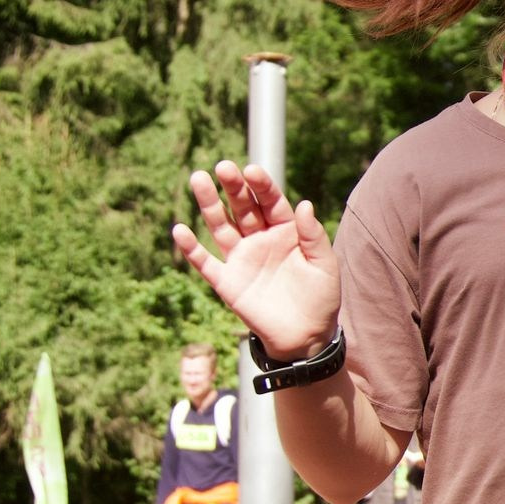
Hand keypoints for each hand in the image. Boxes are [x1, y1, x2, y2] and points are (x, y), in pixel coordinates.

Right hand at [173, 161, 341, 358]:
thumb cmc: (320, 298)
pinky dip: (191, 248)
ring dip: (209, 204)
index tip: (251, 170)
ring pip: (221, 225)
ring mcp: (241, 258)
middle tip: (222, 167)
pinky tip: (179, 230)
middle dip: (233, 187)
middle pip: (242, 207)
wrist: (305, 336)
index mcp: (285, 230)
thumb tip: (304, 204)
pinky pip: (205, 262)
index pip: (270, 201)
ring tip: (198, 179)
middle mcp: (259, 238)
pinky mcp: (226, 281)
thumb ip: (313, 236)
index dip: (261, 185)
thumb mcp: (324, 265)